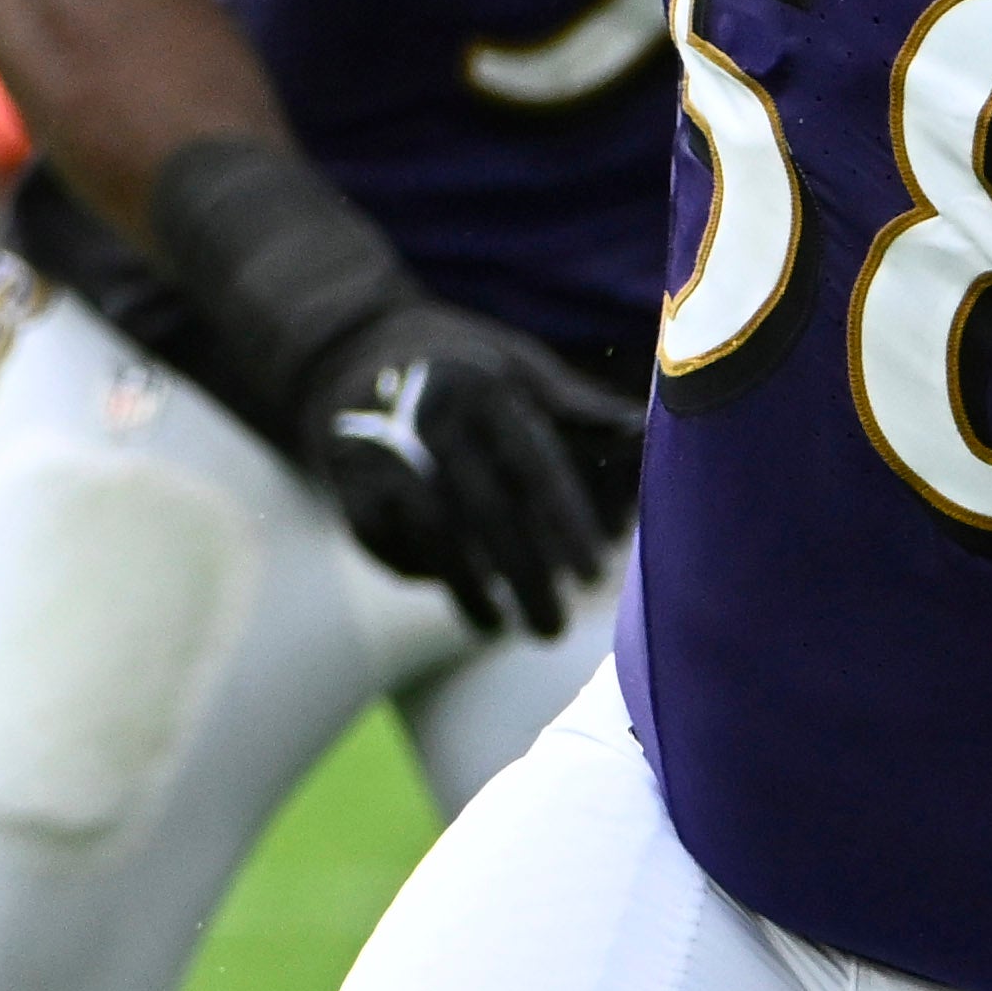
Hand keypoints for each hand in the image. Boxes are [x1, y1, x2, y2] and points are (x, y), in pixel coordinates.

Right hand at [294, 299, 636, 643]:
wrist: (352, 358)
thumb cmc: (470, 375)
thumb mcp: (522, 373)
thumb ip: (581, 411)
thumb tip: (643, 433)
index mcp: (482, 388)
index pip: (530, 465)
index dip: (563, 522)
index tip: (593, 575)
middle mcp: (425, 419)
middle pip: (483, 510)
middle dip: (523, 575)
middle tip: (556, 629)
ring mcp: (379, 455)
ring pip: (432, 536)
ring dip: (469, 592)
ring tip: (503, 632)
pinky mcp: (348, 490)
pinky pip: (393, 545)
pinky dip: (430, 577)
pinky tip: (465, 604)